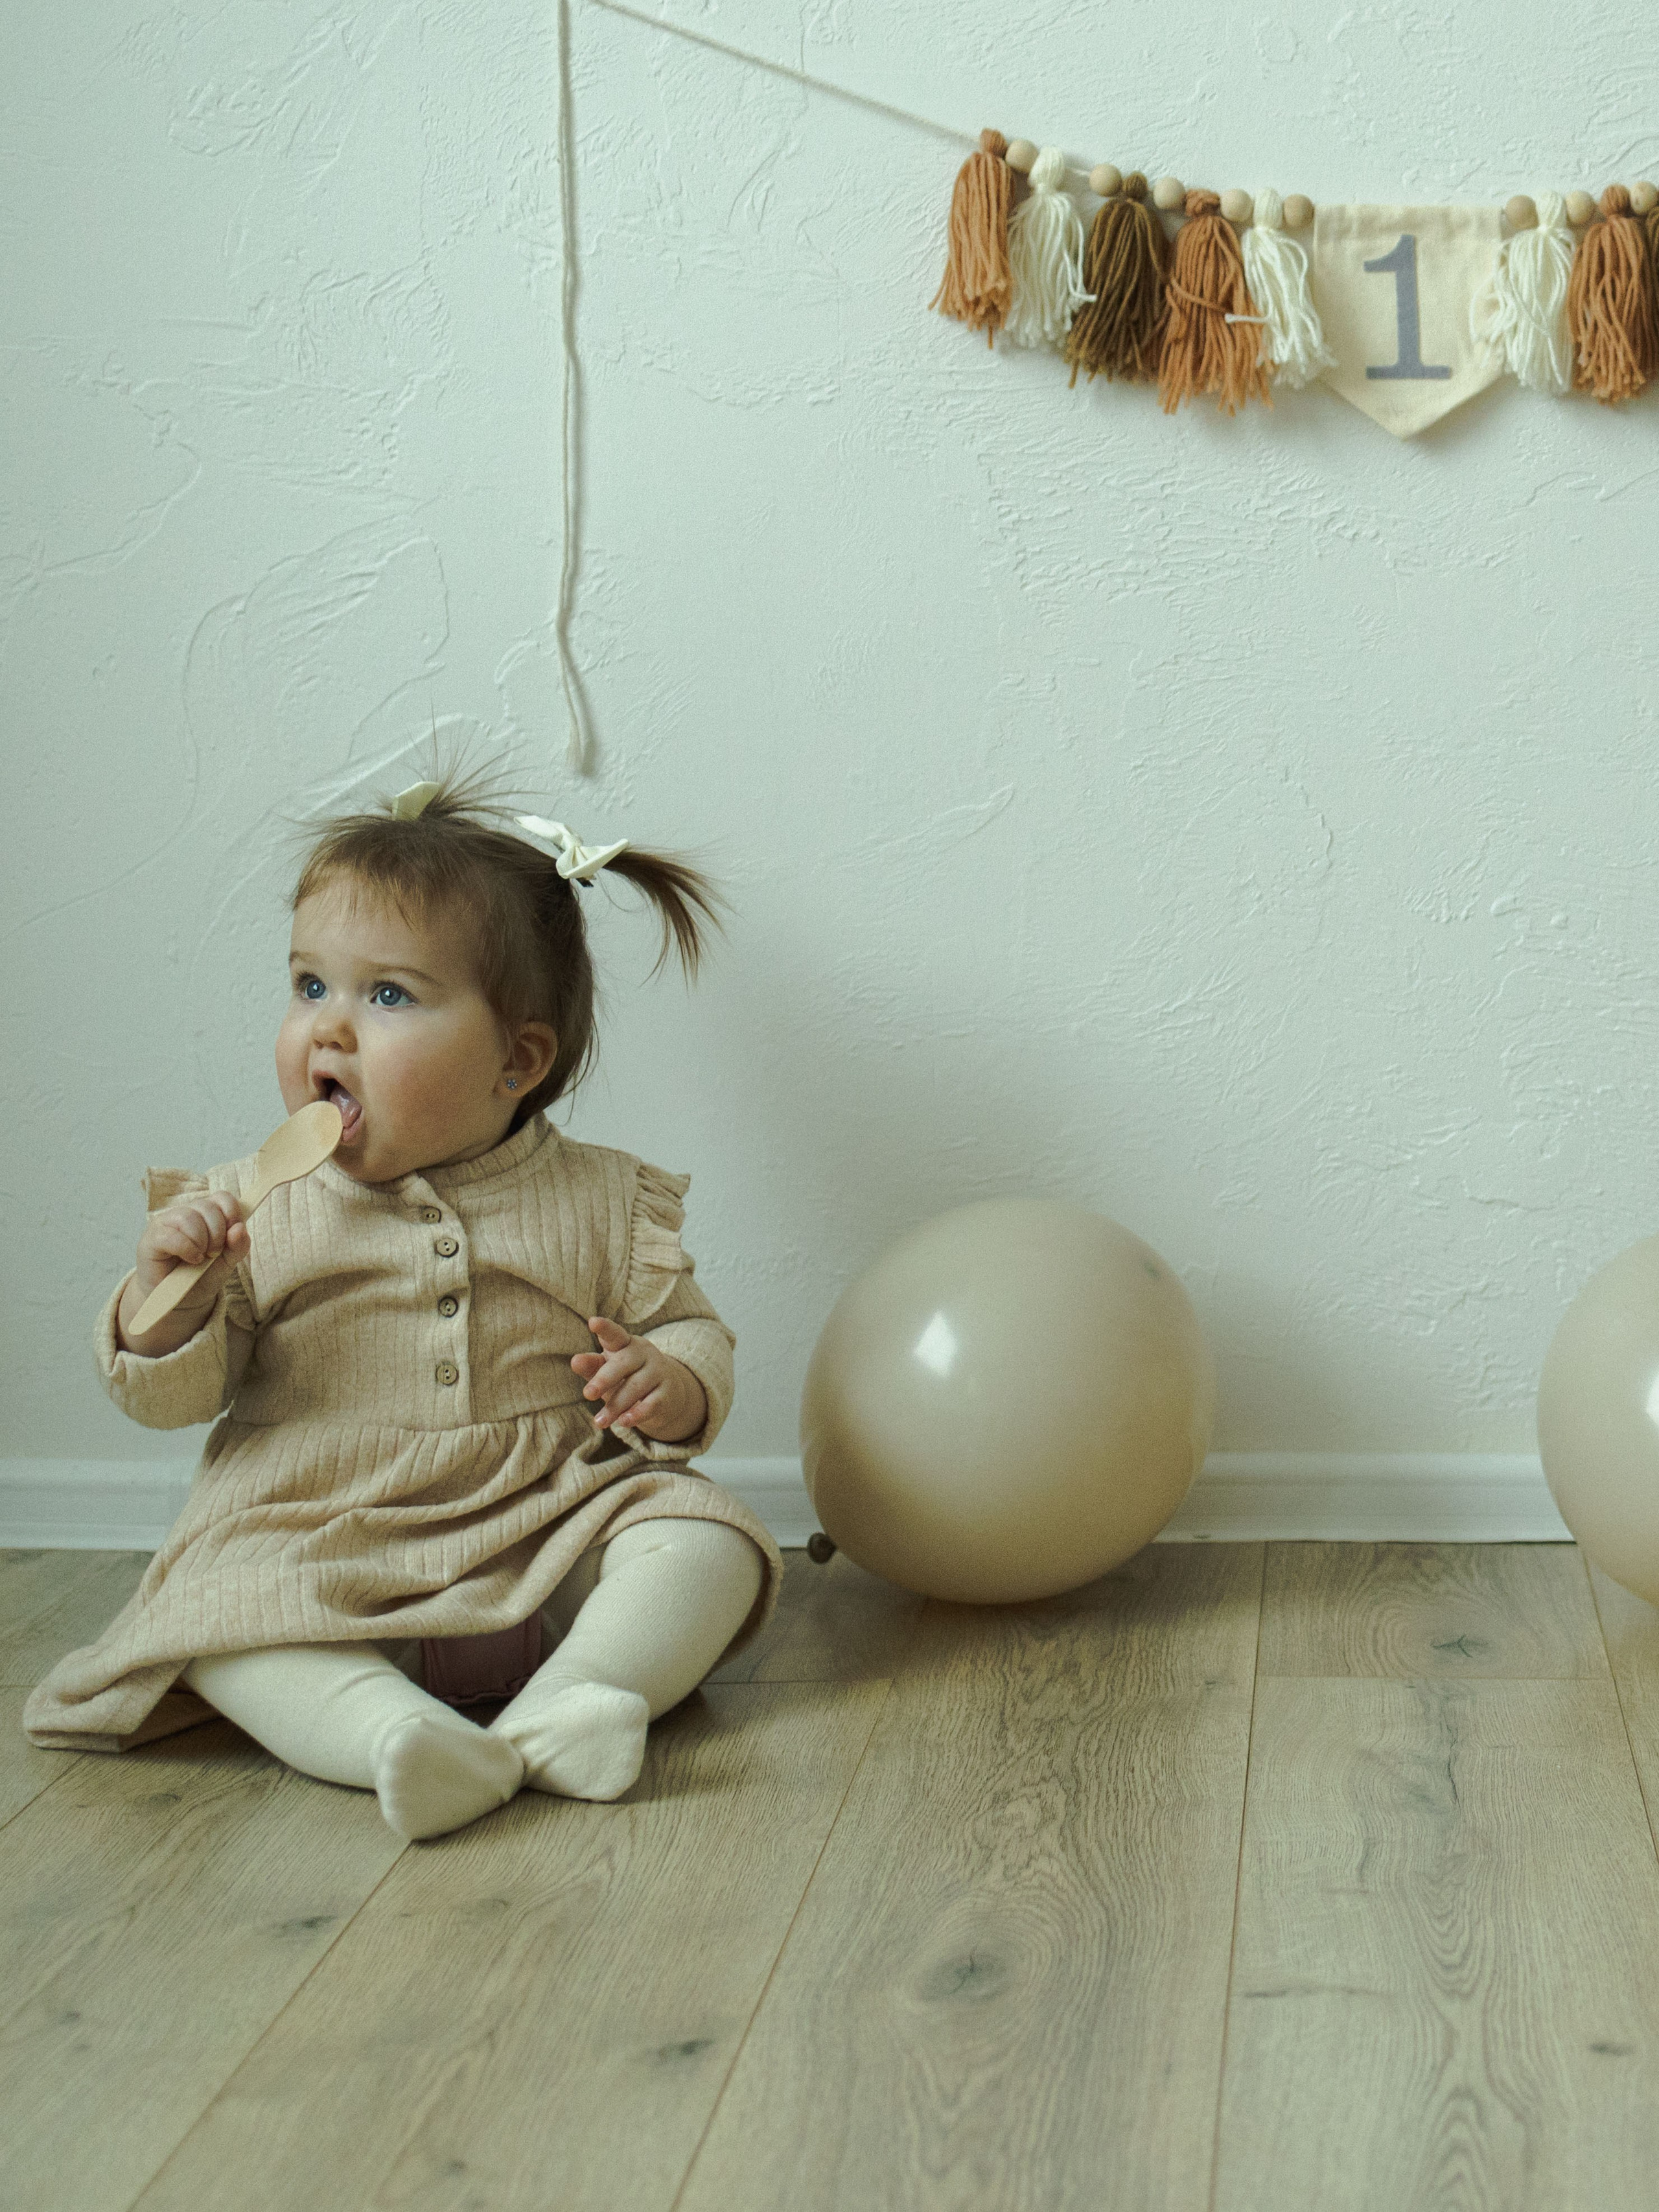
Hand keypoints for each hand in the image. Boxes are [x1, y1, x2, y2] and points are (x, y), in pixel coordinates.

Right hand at [116, 1193, 247, 1356]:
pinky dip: (187, 1248)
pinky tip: (191, 1259)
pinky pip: (171, 1235)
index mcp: (205, 1215)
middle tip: (214, 1253)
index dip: (232, 1212)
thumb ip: (237, 1246)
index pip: (222, 1197)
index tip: (233, 1234)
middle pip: (207, 1207)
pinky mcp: (151, 1239)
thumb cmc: (201, 1278)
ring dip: (201, 1240)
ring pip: (189, 1217)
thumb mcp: (226, 1263)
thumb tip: (240, 1228)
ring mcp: (165, 1223)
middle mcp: (185, 1213)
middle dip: (218, 1233)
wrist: (179, 1301)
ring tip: (201, 1258)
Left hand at [571, 1317, 707, 1443]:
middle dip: (604, 1379)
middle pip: (623, 1364)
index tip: (593, 1322)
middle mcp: (643, 1354)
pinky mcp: (667, 1392)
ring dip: (615, 1406)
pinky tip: (624, 1422)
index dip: (605, 1328)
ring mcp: (657, 1372)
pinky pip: (652, 1403)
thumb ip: (592, 1366)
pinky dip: (637, 1414)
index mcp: (625, 1344)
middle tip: (588, 1394)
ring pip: (635, 1387)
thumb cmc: (627, 1377)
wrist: (665, 1393)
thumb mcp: (608, 1369)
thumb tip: (575, 1361)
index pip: (614, 1334)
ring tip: (599, 1422)